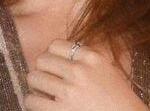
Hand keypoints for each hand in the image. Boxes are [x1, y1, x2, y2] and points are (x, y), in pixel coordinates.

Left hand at [24, 39, 148, 110]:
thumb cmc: (118, 100)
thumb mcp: (107, 70)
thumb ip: (86, 60)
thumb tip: (58, 55)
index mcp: (92, 58)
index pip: (56, 45)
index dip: (51, 56)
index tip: (53, 66)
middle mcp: (79, 71)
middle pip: (42, 59)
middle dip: (42, 70)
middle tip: (47, 80)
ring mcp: (69, 92)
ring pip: (33, 78)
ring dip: (36, 86)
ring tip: (43, 93)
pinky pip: (31, 100)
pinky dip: (33, 102)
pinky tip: (43, 105)